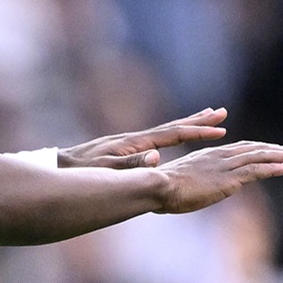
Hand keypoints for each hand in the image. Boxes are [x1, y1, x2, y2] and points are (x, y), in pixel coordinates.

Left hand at [57, 108, 228, 169]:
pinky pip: (158, 138)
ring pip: (167, 130)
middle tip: (221, 111)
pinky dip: (173, 133)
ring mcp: (132, 141)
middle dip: (199, 120)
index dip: (197, 132)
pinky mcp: (126, 147)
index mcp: (137, 143)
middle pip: (174, 126)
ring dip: (188, 124)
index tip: (220, 129)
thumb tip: (157, 158)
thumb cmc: (83, 171)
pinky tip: (174, 137)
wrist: (61, 165)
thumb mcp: (108, 171)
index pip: (174, 134)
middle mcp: (137, 138)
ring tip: (206, 116)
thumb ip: (132, 165)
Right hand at [155, 140, 282, 212]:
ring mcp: (225, 166)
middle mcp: (220, 156)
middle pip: (257, 149)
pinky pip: (255, 171)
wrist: (157, 187)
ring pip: (262, 157)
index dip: (263, 150)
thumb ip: (195, 182)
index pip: (243, 150)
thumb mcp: (181, 183)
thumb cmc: (162, 188)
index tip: (278, 152)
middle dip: (281, 150)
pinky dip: (273, 168)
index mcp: (210, 156)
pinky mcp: (227, 179)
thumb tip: (196, 189)